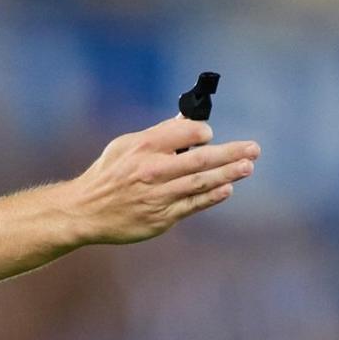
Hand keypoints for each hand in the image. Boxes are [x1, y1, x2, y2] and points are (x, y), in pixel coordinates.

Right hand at [73, 116, 259, 244]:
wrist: (85, 211)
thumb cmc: (108, 175)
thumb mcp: (125, 145)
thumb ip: (158, 134)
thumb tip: (188, 121)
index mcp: (144, 148)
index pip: (186, 133)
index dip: (203, 132)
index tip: (209, 135)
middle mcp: (152, 171)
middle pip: (200, 159)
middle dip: (231, 152)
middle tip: (253, 149)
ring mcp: (157, 196)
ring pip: (200, 183)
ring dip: (228, 174)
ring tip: (247, 167)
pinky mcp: (160, 218)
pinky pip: (191, 206)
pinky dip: (210, 197)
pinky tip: (226, 190)